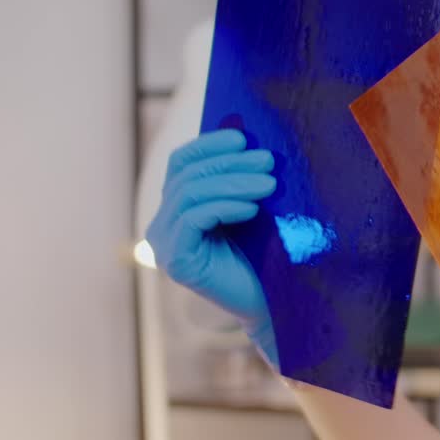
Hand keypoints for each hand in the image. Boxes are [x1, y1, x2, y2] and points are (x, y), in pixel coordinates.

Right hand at [145, 129, 276, 347]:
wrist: (276, 302)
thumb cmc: (269, 252)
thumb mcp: (253, 205)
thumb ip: (240, 177)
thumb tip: (248, 137)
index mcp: (177, 206)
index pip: (182, 162)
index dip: (208, 144)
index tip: (242, 136)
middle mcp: (163, 224)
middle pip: (187, 176)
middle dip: (229, 163)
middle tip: (268, 159)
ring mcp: (164, 244)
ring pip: (190, 194)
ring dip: (233, 183)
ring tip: (270, 182)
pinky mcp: (176, 261)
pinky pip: (194, 219)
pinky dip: (224, 206)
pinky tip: (252, 208)